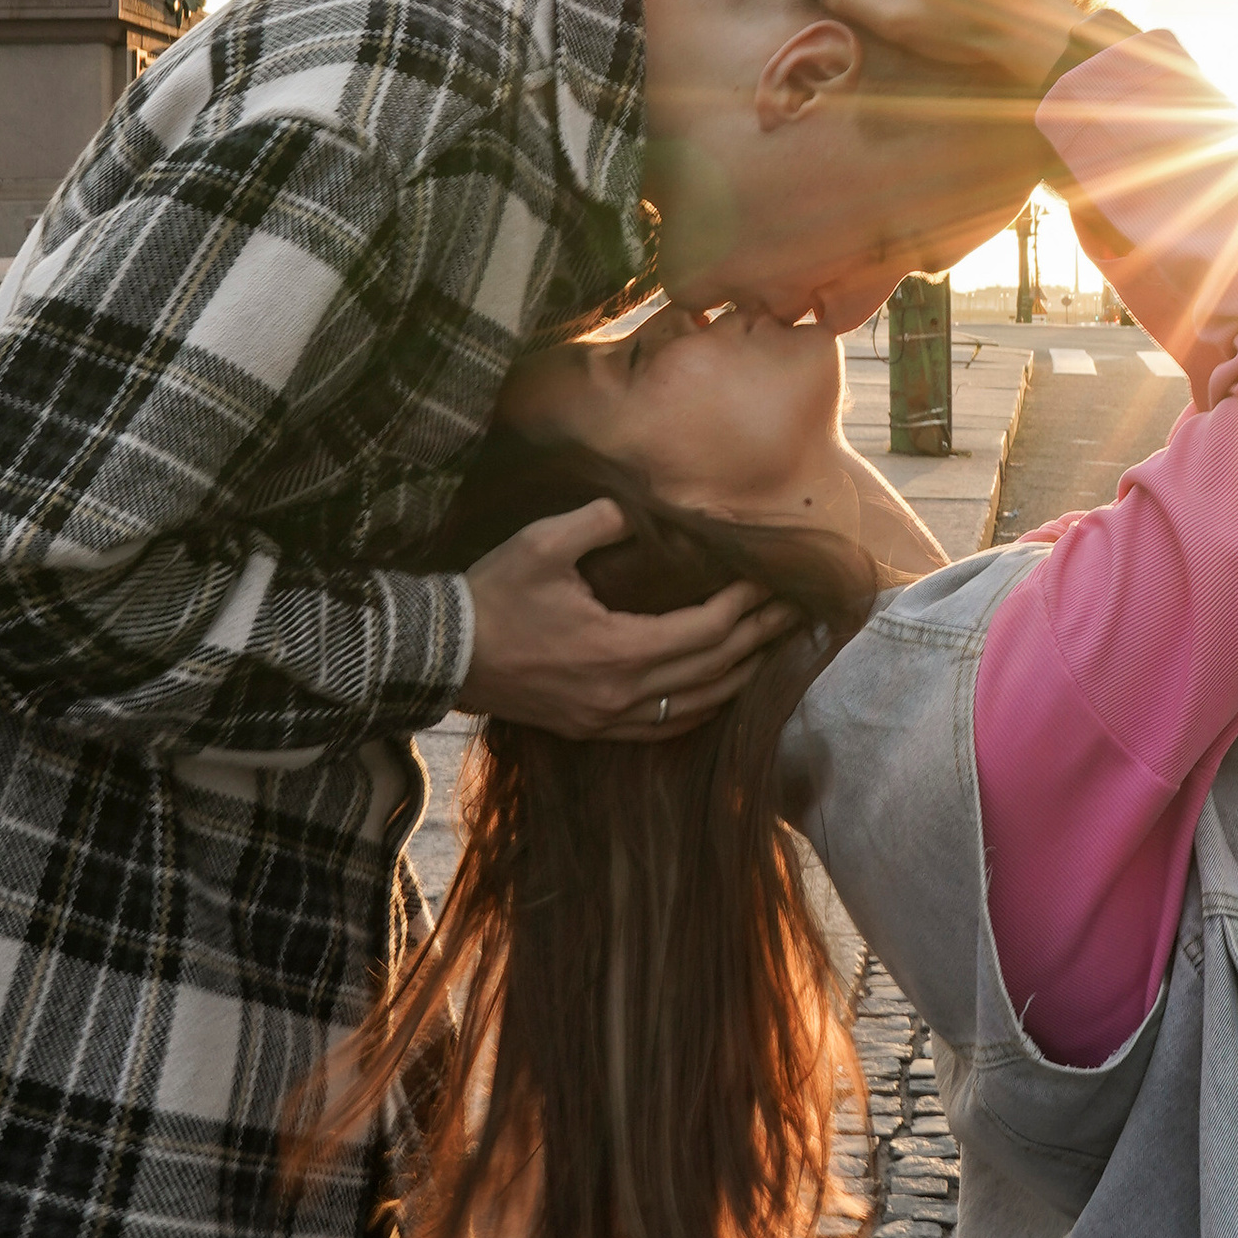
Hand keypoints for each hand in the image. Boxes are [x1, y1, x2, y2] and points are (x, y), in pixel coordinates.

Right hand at [455, 500, 796, 740]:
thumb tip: (643, 508)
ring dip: (738, 678)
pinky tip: (717, 693)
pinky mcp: (592, 729)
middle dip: (758, 639)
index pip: (706, 631)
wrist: (443, 655)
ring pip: (696, 707)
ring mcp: (608, 718)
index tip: (769, 581)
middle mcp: (623, 693)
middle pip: (713, 671)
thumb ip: (601, 520)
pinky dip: (701, 709)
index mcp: (618, 649)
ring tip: (769, 650)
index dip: (744, 608)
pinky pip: (665, 728)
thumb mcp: (543, 543)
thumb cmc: (492, 595)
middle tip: (794, 614)